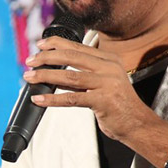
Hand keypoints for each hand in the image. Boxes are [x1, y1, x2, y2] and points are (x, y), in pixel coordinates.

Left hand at [24, 35, 156, 142]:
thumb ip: (84, 74)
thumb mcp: (104, 83)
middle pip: (71, 57)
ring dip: (45, 76)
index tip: (40, 45)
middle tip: (30, 61)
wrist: (137, 124)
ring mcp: (107, 84)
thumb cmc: (118, 105)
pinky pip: (72, 98)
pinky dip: (52, 99)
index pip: (78, 47)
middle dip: (47, 58)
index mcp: (109, 59)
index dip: (56, 43)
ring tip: (29, 77)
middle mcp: (109, 68)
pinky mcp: (103, 101)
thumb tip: (54, 71)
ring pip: (69, 77)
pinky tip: (39, 99)